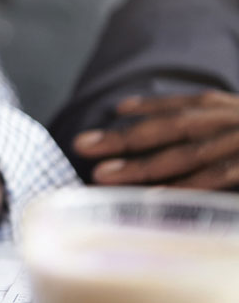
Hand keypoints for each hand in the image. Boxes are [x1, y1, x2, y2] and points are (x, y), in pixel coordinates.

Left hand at [73, 90, 238, 188]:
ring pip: (187, 154)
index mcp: (235, 110)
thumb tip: (186, 151)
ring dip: (142, 166)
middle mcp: (238, 120)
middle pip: (175, 126)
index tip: (116, 109)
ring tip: (99, 175)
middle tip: (80, 144)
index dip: (153, 106)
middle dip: (124, 137)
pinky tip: (149, 197)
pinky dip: (182, 187)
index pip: (190, 105)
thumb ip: (221, 136)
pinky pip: (217, 178)